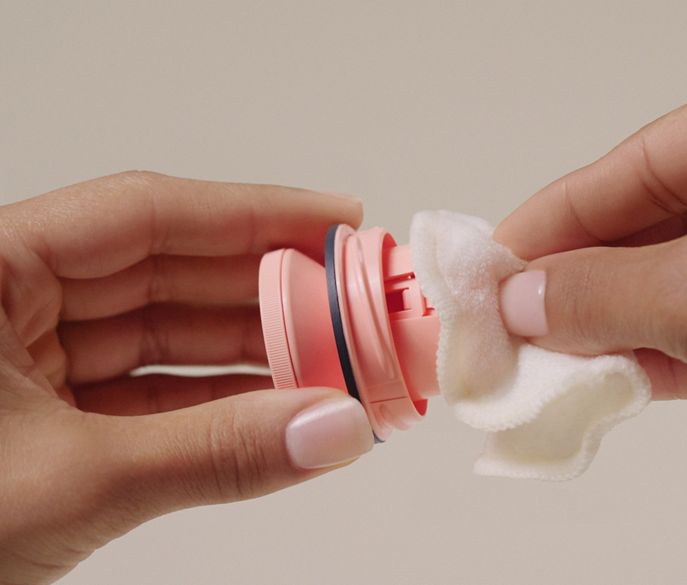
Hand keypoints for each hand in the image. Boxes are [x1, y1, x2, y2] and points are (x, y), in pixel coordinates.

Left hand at [0, 172, 374, 583]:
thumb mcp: (67, 482)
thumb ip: (211, 454)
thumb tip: (332, 430)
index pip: (142, 215)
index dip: (251, 213)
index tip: (336, 222)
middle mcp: (6, 305)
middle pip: (165, 274)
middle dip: (268, 293)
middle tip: (356, 304)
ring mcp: (26, 367)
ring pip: (162, 339)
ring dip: (252, 355)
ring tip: (338, 365)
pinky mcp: (45, 424)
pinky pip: (148, 397)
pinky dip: (216, 406)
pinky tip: (282, 412)